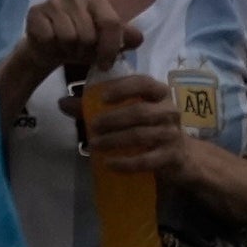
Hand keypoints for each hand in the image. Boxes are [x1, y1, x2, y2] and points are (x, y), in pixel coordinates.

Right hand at [15, 0, 135, 88]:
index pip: (111, 23)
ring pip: (68, 37)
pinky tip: (51, 44)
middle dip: (85, 52)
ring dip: (68, 50)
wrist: (47, 48)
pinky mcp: (35, 12)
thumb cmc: (80, 45)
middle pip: (89, 34)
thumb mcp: (104, 44)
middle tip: (80, 52)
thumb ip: (123, 39)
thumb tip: (138, 38)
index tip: (105, 65)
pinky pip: (48, 37)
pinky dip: (51, 47)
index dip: (110, 49)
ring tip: (67, 49)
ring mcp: (54, 1)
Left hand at [78, 71, 196, 183]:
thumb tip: (62, 102)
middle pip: (139, 112)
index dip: (123, 88)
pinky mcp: (171, 157)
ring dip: (115, 140)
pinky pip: (146, 160)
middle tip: (92, 126)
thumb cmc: (152, 128)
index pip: (143, 83)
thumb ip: (96, 107)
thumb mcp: (130, 113)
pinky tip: (109, 163)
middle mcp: (169, 110)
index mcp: (159, 93)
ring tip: (95, 145)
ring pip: (140, 135)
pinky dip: (126, 162)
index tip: (102, 98)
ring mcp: (172, 134)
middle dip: (113, 119)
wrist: (185, 156)